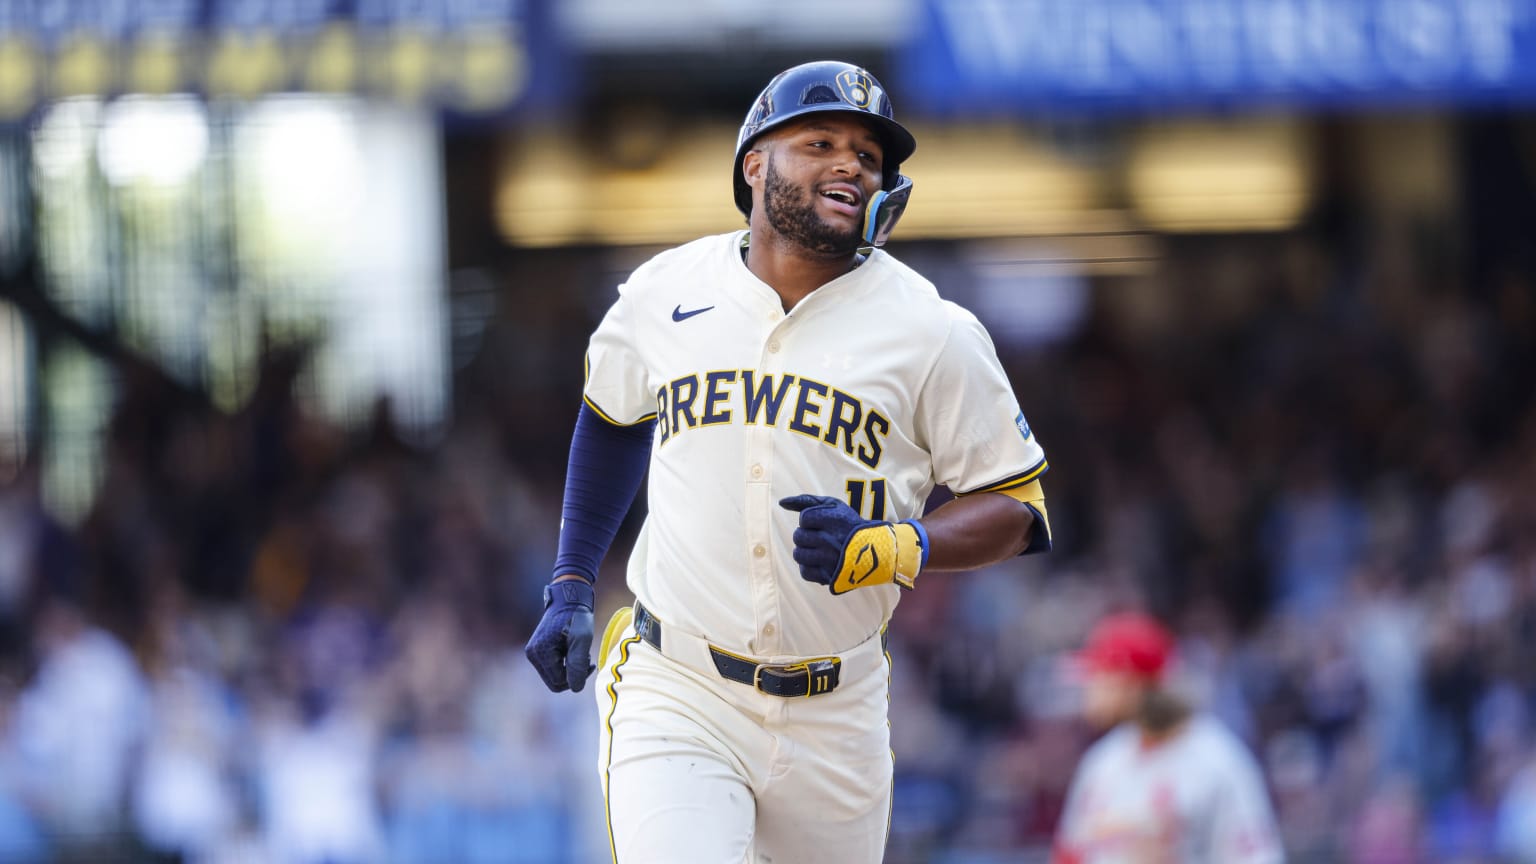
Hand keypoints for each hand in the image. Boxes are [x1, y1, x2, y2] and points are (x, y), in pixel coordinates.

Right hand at [525, 578, 596, 691]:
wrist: (569, 598)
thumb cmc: (577, 616)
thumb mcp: (582, 640)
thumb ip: (578, 664)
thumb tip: (575, 688)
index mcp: (540, 652)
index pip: (558, 682)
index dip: (576, 678)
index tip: (590, 664)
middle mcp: (532, 654)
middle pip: (554, 682)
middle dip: (572, 674)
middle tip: (586, 660)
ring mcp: (534, 652)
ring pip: (554, 675)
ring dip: (570, 668)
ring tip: (580, 652)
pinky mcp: (538, 650)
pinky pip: (553, 667)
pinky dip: (565, 663)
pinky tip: (574, 650)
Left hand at [779, 495, 926, 593]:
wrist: (875, 551)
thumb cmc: (849, 524)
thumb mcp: (833, 506)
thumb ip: (806, 501)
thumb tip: (781, 502)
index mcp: (834, 520)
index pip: (804, 518)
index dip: (810, 519)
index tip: (823, 522)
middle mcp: (832, 540)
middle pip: (798, 536)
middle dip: (806, 535)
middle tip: (820, 537)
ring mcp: (830, 560)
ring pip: (798, 554)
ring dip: (805, 551)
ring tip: (818, 549)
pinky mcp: (830, 576)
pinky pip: (804, 572)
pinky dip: (809, 567)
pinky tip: (819, 561)